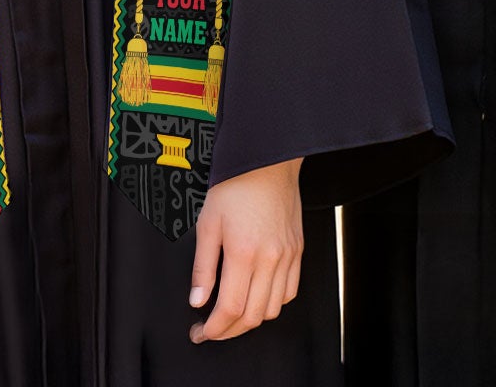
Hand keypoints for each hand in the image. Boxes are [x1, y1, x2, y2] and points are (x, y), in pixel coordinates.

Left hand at [190, 157, 302, 342]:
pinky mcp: (298, 252)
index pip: (231, 308)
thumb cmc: (235, 185)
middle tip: (211, 330)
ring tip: (231, 315)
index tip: (201, 333)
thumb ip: (203, 266)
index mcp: (244, 253)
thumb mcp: (207, 222)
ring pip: (273, 309)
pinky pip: (290, 292)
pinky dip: (272, 303)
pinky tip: (257, 297)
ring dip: (251, 320)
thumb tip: (198, 300)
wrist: (266, 162)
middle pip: (253, 316)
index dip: (215, 328)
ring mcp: (288, 258)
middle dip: (229, 331)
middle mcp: (270, 260)